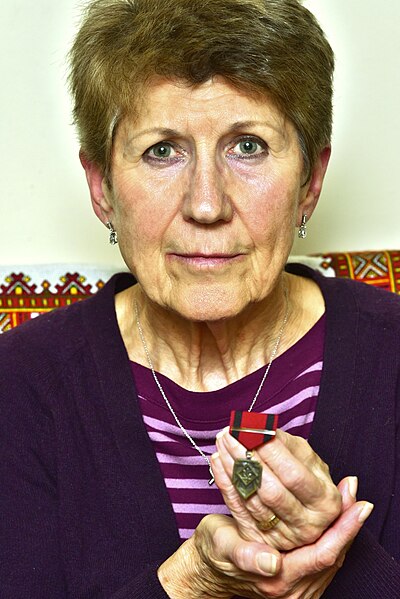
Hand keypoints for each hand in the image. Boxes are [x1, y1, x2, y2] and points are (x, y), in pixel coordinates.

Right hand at [157, 493, 372, 598]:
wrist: (205, 568)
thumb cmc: (214, 553)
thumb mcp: (224, 548)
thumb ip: (247, 557)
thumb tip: (271, 563)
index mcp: (277, 581)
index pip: (324, 554)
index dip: (343, 529)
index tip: (359, 505)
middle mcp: (292, 588)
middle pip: (332, 552)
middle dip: (344, 521)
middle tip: (354, 490)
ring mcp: (296, 584)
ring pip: (329, 550)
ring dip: (340, 522)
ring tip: (349, 493)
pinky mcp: (296, 575)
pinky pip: (321, 550)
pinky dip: (331, 528)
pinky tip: (336, 509)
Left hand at [212, 428, 343, 549]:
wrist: (298, 511)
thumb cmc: (304, 478)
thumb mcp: (307, 461)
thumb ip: (289, 445)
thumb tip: (264, 429)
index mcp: (325, 502)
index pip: (293, 475)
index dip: (271, 452)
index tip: (253, 430)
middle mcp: (307, 524)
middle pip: (271, 490)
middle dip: (248, 458)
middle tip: (231, 433)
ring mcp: (282, 536)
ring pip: (252, 498)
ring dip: (233, 466)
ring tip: (223, 441)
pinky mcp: (258, 537)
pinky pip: (237, 507)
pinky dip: (225, 481)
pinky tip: (218, 459)